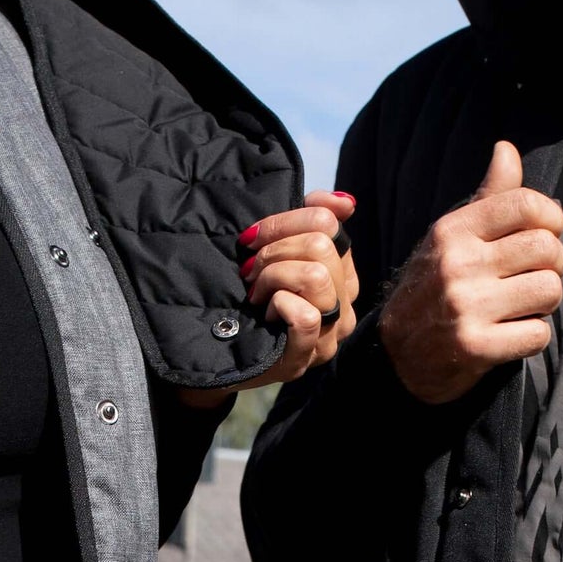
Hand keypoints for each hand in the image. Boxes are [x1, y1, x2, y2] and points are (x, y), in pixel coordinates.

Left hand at [180, 191, 361, 408]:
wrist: (218, 350)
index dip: (284, 222)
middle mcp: (343, 306)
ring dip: (274, 277)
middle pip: (321, 247)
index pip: (328, 224)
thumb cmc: (249, 297)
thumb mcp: (278, 251)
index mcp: (342, 275)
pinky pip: (306, 317)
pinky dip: (279, 304)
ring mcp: (327, 337)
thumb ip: (310, 219)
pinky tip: (265, 312)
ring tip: (255, 293)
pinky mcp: (303, 359)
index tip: (251, 239)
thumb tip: (343, 202)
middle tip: (249, 271)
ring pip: (317, 277)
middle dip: (273, 250)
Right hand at [377, 142, 562, 405]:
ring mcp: (466, 307)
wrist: (396, 355)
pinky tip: (514, 333)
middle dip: (554, 264)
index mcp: (453, 231)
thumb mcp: (451, 238)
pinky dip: (535, 336)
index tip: (546, 234)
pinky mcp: (475, 347)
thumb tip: (507, 149)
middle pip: (546, 248)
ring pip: (549, 290)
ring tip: (526, 305)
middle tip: (538, 275)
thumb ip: (488, 197)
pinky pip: (539, 334)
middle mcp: (458, 264)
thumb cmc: (432, 287)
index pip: (526, 205)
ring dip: (547, 302)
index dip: (551, 218)